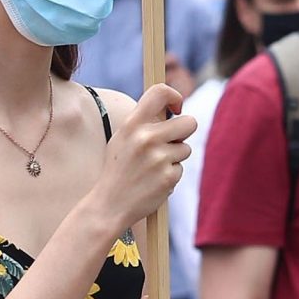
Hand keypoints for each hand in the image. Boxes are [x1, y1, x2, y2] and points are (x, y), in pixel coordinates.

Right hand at [84, 85, 195, 232]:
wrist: (109, 206)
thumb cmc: (118, 169)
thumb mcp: (122, 139)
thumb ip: (143, 122)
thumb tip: (170, 106)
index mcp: (132, 124)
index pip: (160, 92)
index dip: (175, 96)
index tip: (177, 108)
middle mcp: (146, 138)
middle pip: (189, 122)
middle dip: (183, 133)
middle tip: (169, 143)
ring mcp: (158, 158)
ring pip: (185, 148)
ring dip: (174, 157)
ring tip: (151, 167)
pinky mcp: (168, 177)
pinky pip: (180, 168)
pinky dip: (170, 174)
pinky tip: (152, 182)